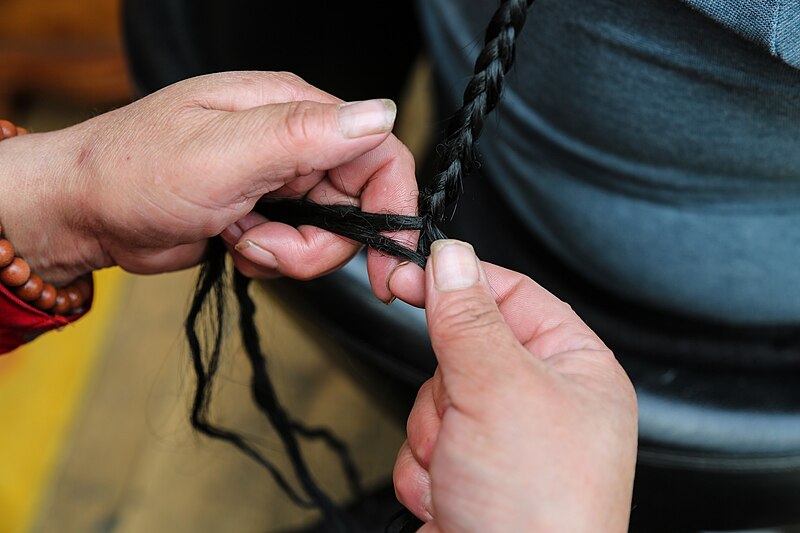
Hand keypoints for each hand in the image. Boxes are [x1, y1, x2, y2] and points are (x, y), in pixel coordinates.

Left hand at [0, 72, 416, 300]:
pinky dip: (272, 258)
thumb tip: (380, 113)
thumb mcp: (220, 154)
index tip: (386, 258)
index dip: (392, 206)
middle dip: (319, 242)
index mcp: (291, 110)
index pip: (376, 151)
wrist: (84, 212)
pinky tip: (233, 242)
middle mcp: (292, 141)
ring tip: (240, 239)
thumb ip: (303, 134)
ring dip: (289, 253)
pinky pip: (298, 248)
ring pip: (328, 233)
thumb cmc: (132, 171)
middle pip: (356, 203)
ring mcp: (279, 179)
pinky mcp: (265, 211)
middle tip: (268, 245)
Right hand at [389, 240, 637, 531]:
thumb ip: (469, 319)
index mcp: (575, 369)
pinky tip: (454, 496)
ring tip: (464, 469)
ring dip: (433, 436)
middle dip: (447, 391)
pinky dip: (425, 471)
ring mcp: (503, 441)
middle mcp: (542, 402)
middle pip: (460, 351)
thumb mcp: (500, 391)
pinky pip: (422, 443)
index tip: (411, 272)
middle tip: (466, 417)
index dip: (460, 281)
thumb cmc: (540, 511)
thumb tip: (451, 257)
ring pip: (433, 400)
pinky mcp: (469, 474)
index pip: (512, 295)